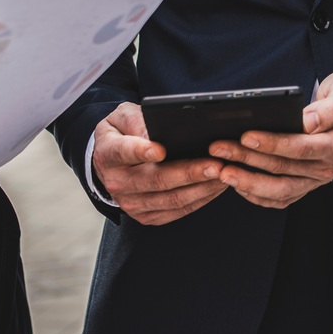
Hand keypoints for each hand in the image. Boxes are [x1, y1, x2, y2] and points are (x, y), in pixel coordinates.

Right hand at [90, 102, 227, 224]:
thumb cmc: (123, 133)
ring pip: (172, 199)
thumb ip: (137, 120)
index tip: (161, 149)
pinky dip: (201, 198)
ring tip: (224, 174)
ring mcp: (132, 203)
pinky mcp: (147, 216)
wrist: (112, 163)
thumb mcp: (123, 117)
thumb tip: (156, 130)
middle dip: (190, 173)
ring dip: (202, 188)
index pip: (124, 151)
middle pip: (156, 180)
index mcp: (108, 154)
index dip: (142, 151)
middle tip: (216, 165)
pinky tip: (217, 186)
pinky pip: (178, 210)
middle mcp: (117, 183)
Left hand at [207, 68, 332, 207]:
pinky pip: (280, 198)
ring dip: (247, 182)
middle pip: (282, 168)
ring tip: (220, 171)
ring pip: (278, 190)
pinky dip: (256, 195)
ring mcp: (316, 180)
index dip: (272, 143)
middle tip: (218, 148)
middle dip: (247, 159)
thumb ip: (331, 107)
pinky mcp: (306, 185)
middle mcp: (327, 168)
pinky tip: (235, 184)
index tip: (245, 135)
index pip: (300, 147)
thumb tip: (308, 121)